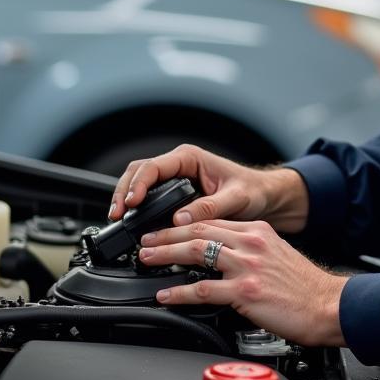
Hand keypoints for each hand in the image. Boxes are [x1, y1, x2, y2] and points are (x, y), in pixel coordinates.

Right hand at [108, 144, 308, 233]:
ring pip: (139, 183)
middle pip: (139, 172)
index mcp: (190, 158)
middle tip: (116, 214)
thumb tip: (180, 219)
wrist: (263, 196)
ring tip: (118, 219)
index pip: (154, 166)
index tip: (131, 203)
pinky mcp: (174, 194)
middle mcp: (179, 165)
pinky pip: (148, 196)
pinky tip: (132, 222)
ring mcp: (175, 178)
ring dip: (125, 199)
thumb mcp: (236, 198)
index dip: (138, 184)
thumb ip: (210, 208)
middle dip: (123, 191)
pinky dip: (137, 207)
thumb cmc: (253, 191)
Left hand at [139, 218, 347, 346]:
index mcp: (258, 231)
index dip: (184, 223)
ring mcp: (247, 266)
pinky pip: (202, 289)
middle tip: (146, 240)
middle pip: (198, 230)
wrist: (328, 305)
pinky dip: (179, 292)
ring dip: (166, 255)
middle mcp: (250, 243)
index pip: (212, 220)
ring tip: (147, 259)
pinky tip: (165, 294)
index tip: (166, 228)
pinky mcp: (245, 292)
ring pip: (196, 253)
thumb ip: (251, 250)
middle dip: (167, 234)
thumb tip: (224, 256)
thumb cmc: (305, 287)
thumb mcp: (277, 254)